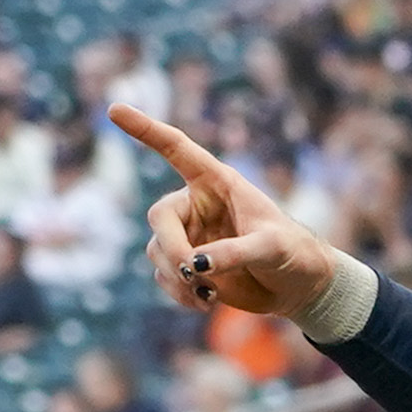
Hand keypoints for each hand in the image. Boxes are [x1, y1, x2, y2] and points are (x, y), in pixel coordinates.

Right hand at [111, 103, 339, 321]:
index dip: (145, 129)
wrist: (298, 287)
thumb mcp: (271, 248)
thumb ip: (235, 252)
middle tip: (193, 273)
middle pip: (158, 217)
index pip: (176, 149)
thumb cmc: (293, 253)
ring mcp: (190, 236)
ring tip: (209, 294)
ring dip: (177, 277)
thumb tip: (194, 265)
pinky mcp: (188, 266)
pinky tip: (206, 303)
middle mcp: (196, 205)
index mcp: (217, 183)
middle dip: (171, 247)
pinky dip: (180, 294)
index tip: (114, 108)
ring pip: (157, 252)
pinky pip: (165, 277)